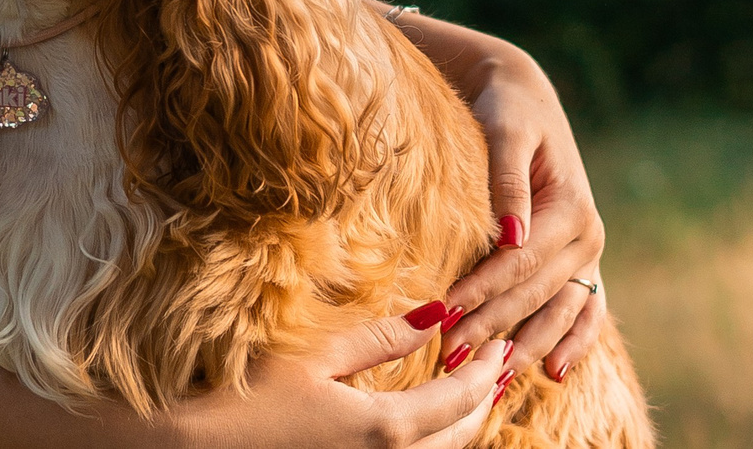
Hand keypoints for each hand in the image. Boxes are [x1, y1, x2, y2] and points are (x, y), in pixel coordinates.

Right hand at [162, 311, 511, 448]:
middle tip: (493, 360)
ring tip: (469, 387)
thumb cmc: (253, 399)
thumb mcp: (318, 356)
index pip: (461, 399)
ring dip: (464, 422)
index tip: (499, 341)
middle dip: (484, 396)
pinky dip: (436, 440)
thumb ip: (382, 339)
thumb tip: (438, 315)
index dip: (485, 369)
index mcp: (387, 428)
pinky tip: (428, 418)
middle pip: (464, 434)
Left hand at [401, 18, 608, 384]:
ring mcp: (587, 253)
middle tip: (451, 358)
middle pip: (535, 295)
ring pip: (559, 312)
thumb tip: (510, 237)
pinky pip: (584, 311)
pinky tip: (552, 374)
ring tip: (492, 381)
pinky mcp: (578, 260)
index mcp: (573, 209)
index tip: (444, 314)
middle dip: (494, 327)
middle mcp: (588, 237)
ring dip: (527, 348)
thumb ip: (508, 181)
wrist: (524, 95)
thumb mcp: (506, 132)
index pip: (520, 262)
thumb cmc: (508, 110)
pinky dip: (572, 342)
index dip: (482, 290)